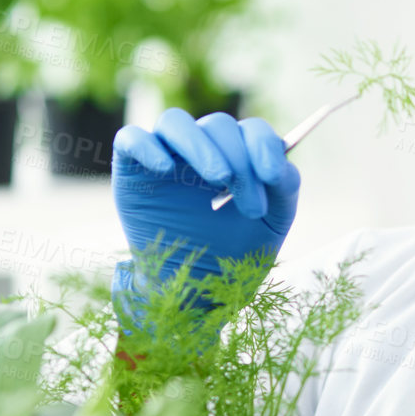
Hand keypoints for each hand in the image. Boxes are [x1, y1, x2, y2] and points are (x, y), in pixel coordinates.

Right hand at [111, 108, 300, 320]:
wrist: (192, 293)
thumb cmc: (231, 256)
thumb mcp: (270, 225)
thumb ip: (283, 189)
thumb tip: (282, 162)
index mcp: (235, 157)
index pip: (251, 130)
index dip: (264, 145)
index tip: (273, 176)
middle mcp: (199, 150)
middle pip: (218, 125)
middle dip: (239, 161)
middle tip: (250, 206)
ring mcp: (164, 158)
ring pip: (175, 122)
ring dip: (201, 145)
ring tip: (219, 179)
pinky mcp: (131, 171)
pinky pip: (131, 139)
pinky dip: (148, 146)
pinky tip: (165, 170)